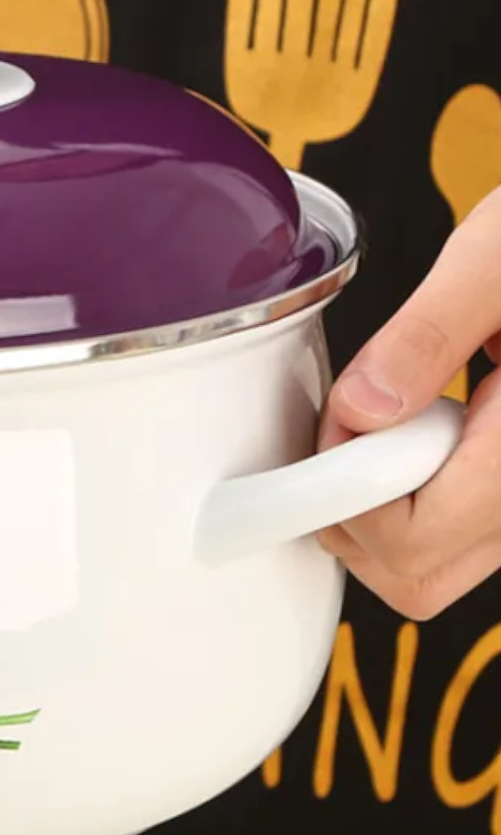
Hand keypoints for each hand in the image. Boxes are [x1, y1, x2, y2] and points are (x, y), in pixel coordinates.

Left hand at [318, 186, 500, 618]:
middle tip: (356, 423)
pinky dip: (400, 503)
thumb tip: (362, 409)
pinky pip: (445, 540)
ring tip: (389, 419)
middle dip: (352, 508)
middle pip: (413, 575)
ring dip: (373, 508)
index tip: (348, 414)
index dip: (349, 482)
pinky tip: (407, 433)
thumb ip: (428, 334)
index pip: (410, 539)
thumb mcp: (497, 259)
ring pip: (426, 569)